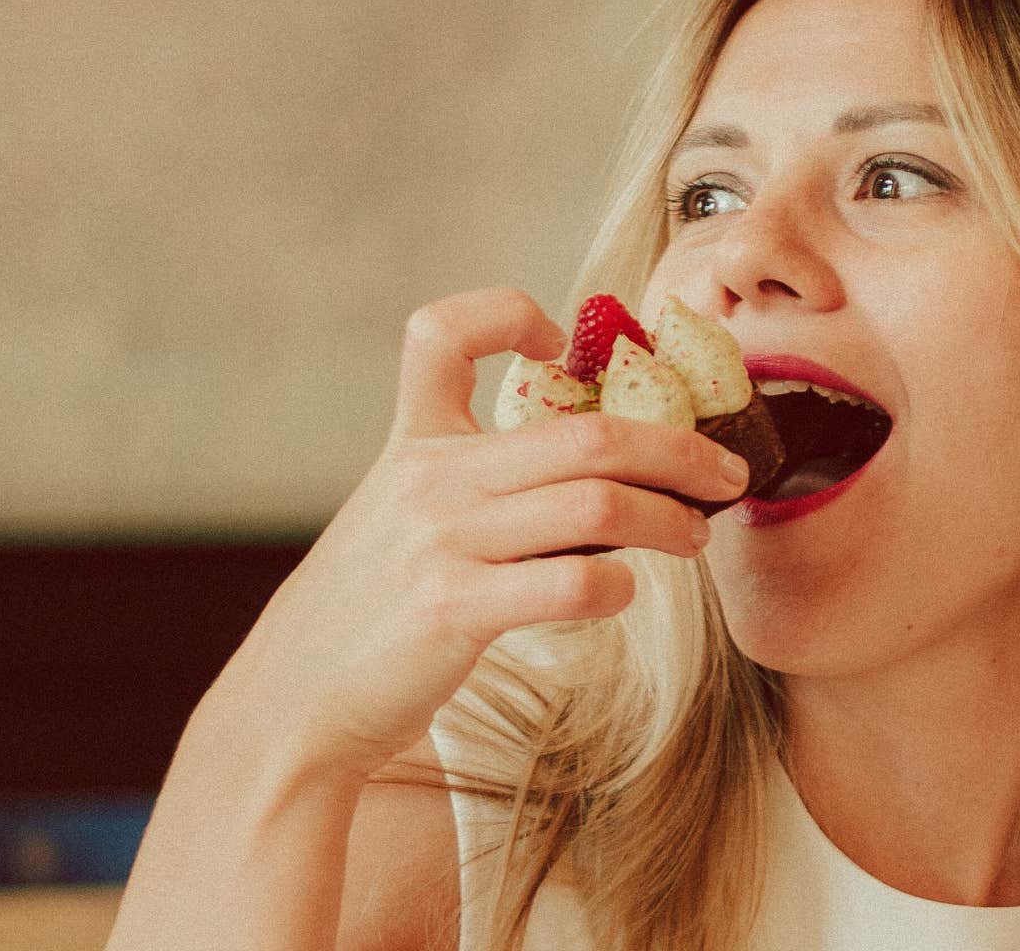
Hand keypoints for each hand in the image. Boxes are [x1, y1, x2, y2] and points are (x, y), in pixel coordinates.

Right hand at [202, 286, 750, 777]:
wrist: (293, 706)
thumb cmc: (373, 614)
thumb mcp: (402, 519)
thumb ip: (472, 479)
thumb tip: (597, 466)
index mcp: (414, 443)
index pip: (441, 331)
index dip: (510, 313)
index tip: (564, 340)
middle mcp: (429, 480)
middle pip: (588, 432)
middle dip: (679, 447)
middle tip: (726, 470)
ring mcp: (441, 543)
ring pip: (597, 504)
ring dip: (669, 517)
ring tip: (695, 533)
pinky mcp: (453, 610)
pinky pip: (572, 583)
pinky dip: (618, 587)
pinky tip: (622, 594)